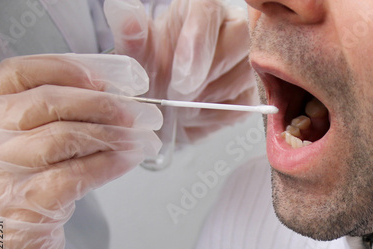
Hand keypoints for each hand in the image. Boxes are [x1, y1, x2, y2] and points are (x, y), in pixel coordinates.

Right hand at [0, 53, 161, 248]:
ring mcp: (3, 172)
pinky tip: (130, 159)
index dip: (64, 69)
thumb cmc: (19, 194)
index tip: (103, 78)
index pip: (19, 73)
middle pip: (46, 102)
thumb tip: (111, 100)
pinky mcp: (26, 203)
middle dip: (100, 103)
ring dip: (112, 134)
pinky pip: (75, 174)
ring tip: (142, 136)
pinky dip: (109, 163)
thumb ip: (54, 121)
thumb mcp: (26, 149)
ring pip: (64, 136)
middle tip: (135, 111)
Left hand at [104, 0, 257, 142]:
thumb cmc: (150, 74)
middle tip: (178, 95)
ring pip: (244, 74)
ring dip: (208, 97)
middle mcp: (229, 27)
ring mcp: (245, 60)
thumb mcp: (136, 58)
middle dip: (206, 74)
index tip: (181, 76)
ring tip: (182, 102)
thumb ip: (132, 34)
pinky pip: (242, 104)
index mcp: (198, 9)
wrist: (159, 110)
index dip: (197, 41)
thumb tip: (122, 8)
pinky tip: (195, 113)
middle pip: (239, 39)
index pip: (208, 9)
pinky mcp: (250, 91)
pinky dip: (214, 115)